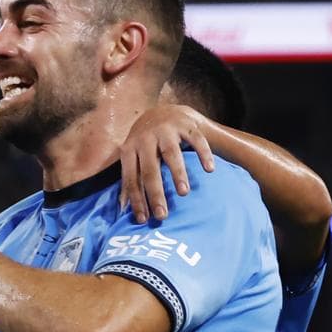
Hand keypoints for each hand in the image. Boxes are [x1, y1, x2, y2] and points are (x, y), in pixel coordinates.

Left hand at [119, 104, 215, 222]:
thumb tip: (122, 209)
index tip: (143, 220)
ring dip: (177, 173)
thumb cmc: (145, 145)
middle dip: (155, 193)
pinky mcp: (185, 124)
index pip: (131, 178)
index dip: (136, 200)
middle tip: (162, 215)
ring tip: (183, 193)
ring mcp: (165, 130)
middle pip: (150, 169)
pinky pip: (196, 139)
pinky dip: (203, 154)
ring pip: (171, 153)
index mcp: (129, 149)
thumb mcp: (132, 158)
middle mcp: (145, 139)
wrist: (161, 112)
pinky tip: (209, 170)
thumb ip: (130, 180)